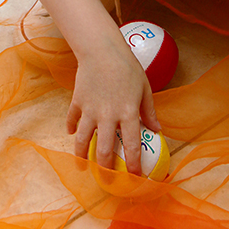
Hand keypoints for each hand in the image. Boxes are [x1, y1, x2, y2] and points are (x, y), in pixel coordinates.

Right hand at [66, 35, 159, 174]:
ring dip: (82, 155)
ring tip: (83, 166)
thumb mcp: (144, 88)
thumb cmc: (127, 66)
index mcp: (128, 113)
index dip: (133, 165)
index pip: (132, 146)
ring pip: (84, 140)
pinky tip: (72, 135)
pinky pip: (73, 119)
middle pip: (105, 149)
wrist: (102, 49)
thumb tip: (157, 130)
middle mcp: (108, 115)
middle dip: (106, 169)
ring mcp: (90, 109)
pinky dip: (71, 128)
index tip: (135, 178)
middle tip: (108, 179)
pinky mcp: (78, 101)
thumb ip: (149, 111)